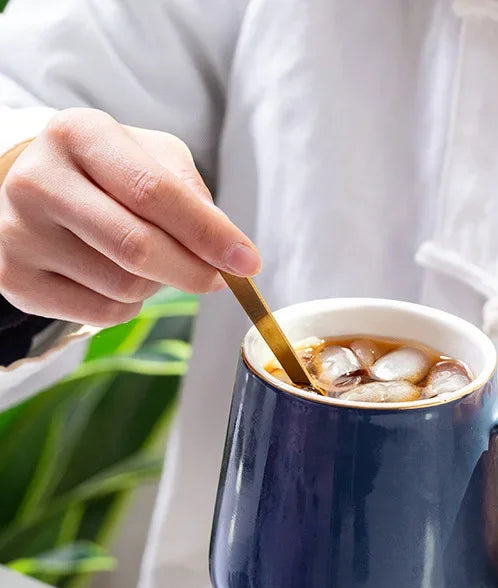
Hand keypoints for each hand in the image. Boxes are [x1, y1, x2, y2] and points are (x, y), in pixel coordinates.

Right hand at [0, 108, 259, 326]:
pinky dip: (128, 306)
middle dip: (193, 271)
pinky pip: (101, 315)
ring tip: (150, 262)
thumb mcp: (155, 158)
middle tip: (218, 279)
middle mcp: (37, 179)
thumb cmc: (111, 173)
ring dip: (158, 285)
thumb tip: (226, 249)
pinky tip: (117, 279)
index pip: (154, 192)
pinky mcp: (15, 279)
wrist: (37, 190)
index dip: (209, 234)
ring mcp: (19, 232)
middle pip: (137, 248)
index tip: (248, 262)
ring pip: (124, 286)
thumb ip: (192, 193)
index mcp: (78, 134)